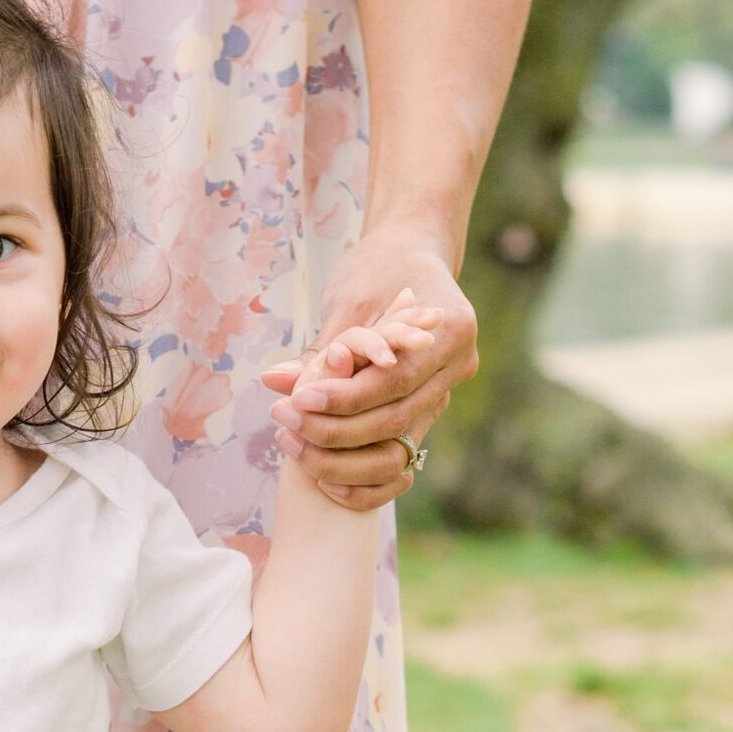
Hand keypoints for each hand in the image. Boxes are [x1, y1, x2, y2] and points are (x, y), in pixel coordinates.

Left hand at [262, 231, 478, 510]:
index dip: (344, 398)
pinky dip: (361, 476)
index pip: (393, 381)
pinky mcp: (425, 413)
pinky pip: (397, 461)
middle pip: (395, 419)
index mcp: (451, 332)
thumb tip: (275, 382)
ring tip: (293, 443)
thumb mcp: (350, 298)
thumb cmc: (379, 267)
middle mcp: (457, 368)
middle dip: (337, 430)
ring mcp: (445, 394)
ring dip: (342, 457)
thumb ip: (321, 348)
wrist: (408, 255)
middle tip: (286, 422)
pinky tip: (321, 474)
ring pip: (396, 447)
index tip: (299, 401)